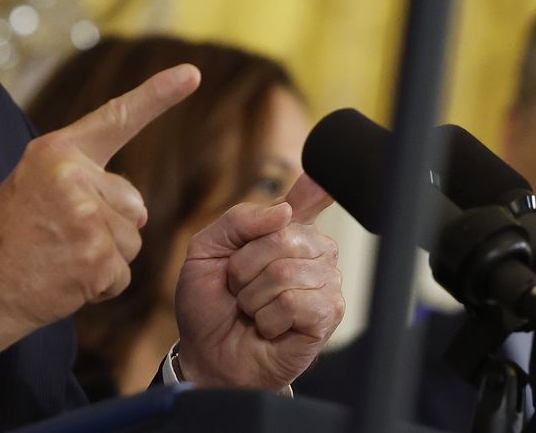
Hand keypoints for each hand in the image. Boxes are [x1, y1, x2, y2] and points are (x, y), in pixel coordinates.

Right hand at [0, 63, 200, 364]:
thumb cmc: (5, 241)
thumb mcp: (37, 188)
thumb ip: (89, 183)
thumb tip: (141, 210)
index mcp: (56, 151)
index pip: (116, 118)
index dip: (158, 95)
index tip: (192, 73)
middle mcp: (73, 175)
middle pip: (133, 203)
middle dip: (108, 228)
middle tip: (56, 240)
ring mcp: (86, 216)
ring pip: (132, 240)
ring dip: (103, 259)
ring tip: (57, 259)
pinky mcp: (95, 256)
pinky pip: (123, 273)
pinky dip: (100, 286)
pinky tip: (64, 281)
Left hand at [174, 175, 344, 390]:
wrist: (207, 353)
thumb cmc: (210, 303)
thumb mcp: (206, 250)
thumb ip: (239, 220)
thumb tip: (285, 210)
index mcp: (287, 230)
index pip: (309, 198)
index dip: (314, 189)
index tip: (318, 182)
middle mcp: (313, 253)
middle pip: (283, 237)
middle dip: (244, 268)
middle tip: (240, 289)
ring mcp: (326, 283)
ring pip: (285, 272)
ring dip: (253, 298)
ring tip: (253, 310)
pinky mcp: (328, 315)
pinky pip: (295, 302)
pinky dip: (268, 318)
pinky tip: (269, 327)